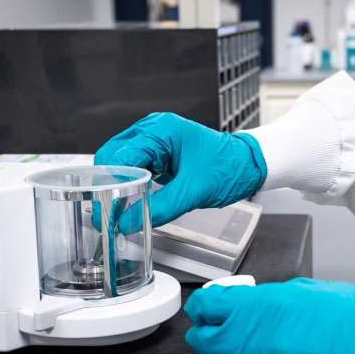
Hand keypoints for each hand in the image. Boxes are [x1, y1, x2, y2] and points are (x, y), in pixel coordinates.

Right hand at [94, 112, 266, 233]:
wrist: (250, 165)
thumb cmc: (230, 168)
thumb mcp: (193, 192)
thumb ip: (159, 208)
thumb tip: (127, 223)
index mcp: (161, 131)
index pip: (119, 156)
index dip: (108, 184)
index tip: (104, 208)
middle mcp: (154, 130)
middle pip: (113, 156)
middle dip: (107, 184)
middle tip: (107, 212)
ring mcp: (156, 140)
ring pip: (121, 162)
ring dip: (118, 184)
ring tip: (117, 209)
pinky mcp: (160, 152)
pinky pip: (135, 166)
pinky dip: (130, 183)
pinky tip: (131, 200)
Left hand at [185, 278, 354, 353]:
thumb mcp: (309, 291)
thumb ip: (271, 299)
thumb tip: (251, 305)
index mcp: (259, 307)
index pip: (206, 305)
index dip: (208, 303)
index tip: (212, 304)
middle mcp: (251, 343)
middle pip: (204, 340)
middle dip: (213, 331)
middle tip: (228, 326)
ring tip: (250, 351)